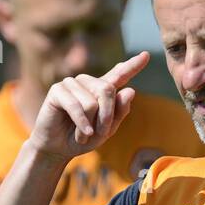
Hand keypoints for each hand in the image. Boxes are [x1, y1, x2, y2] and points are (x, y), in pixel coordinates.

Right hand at [27, 51, 149, 159]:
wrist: (58, 149)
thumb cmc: (82, 138)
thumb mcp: (106, 130)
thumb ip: (119, 112)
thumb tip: (131, 90)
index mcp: (101, 90)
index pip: (119, 74)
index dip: (132, 65)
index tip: (146, 55)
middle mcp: (87, 82)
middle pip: (107, 90)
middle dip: (107, 117)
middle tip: (100, 133)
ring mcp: (71, 84)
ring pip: (92, 102)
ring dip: (92, 124)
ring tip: (84, 133)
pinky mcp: (57, 90)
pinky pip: (77, 107)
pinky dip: (82, 124)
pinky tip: (82, 134)